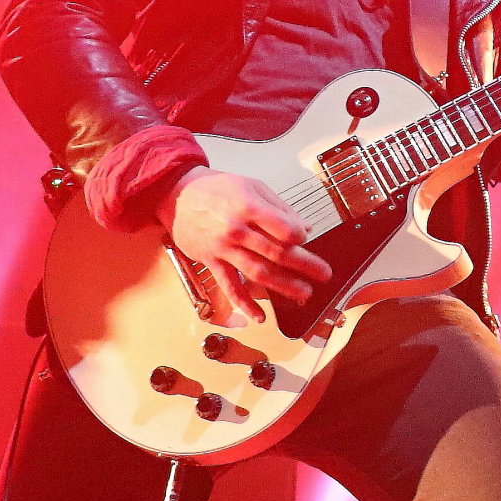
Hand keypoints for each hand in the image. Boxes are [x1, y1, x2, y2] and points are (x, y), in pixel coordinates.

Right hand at [156, 168, 331, 324]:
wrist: (176, 193)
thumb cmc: (215, 188)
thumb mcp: (251, 186)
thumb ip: (279, 207)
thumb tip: (304, 227)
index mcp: (249, 207)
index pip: (284, 229)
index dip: (299, 236)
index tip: (306, 239)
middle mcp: (237, 229)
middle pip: (277, 253)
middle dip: (305, 265)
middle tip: (324, 274)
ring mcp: (223, 248)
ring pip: (258, 272)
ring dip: (284, 285)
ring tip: (304, 293)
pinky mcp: (211, 261)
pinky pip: (229, 286)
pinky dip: (244, 303)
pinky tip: (259, 315)